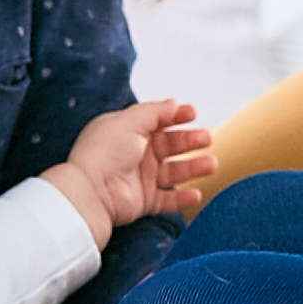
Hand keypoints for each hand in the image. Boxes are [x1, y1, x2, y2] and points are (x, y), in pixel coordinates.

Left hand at [47, 99, 217, 235]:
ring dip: (194, 167)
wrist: (91, 191)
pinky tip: (196, 193)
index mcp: (127, 132)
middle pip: (170, 145)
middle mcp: (135, 154)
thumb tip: (174, 102)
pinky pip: (169, 199)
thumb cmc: (104, 153)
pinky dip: (183, 198)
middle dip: (190, 140)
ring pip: (174, 171)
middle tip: (207, 138)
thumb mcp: (130, 121)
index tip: (193, 113)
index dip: (175, 116)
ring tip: (211, 164)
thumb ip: (155, 111)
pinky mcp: (144, 201)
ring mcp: (141, 178)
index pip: (157, 121)